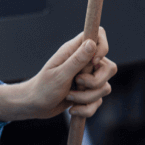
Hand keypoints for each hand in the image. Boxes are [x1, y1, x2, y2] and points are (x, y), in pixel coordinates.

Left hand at [0, 29, 114, 121]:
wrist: (35, 106)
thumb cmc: (43, 88)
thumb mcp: (59, 74)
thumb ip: (77, 60)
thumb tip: (92, 43)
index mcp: (74, 51)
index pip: (98, 35)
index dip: (103, 47)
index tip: (94, 62)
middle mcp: (83, 62)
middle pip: (109, 67)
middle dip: (97, 81)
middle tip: (78, 83)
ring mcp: (87, 78)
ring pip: (105, 87)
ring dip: (87, 97)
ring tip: (69, 97)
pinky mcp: (87, 92)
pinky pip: (98, 101)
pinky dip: (86, 108)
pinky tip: (72, 109)